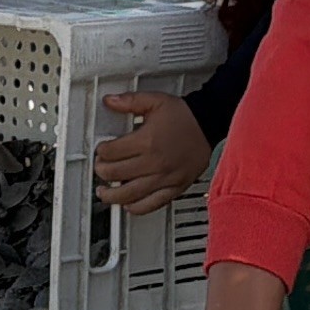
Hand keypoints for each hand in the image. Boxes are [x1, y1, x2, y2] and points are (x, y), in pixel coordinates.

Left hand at [91, 92, 209, 213]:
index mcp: (146, 141)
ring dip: (111, 195)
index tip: (101, 151)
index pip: (111, 153)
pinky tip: (128, 204)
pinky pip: (151, 205)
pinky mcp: (175, 188)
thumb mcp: (155, 101)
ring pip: (129, 194)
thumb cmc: (184, 116)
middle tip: (101, 168)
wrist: (208, 124)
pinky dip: (136, 208)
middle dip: (101, 171)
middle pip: (115, 174)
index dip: (101, 152)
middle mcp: (154, 162)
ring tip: (104, 192)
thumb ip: (130, 101)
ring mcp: (164, 178)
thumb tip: (110, 101)